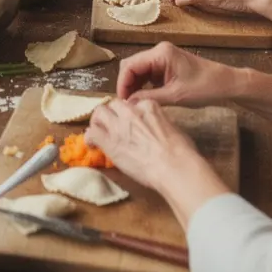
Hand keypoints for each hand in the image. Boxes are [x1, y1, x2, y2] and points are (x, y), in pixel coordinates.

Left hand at [85, 98, 201, 190]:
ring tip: (100, 131)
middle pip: (114, 104)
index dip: (130, 113)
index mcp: (148, 106)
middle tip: (113, 124)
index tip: (131, 122)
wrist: (174, 167)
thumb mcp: (173, 128)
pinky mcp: (109, 141)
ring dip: (99, 121)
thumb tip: (157, 128)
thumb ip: (159, 122)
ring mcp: (118, 125)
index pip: (133, 103)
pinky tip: (92, 144)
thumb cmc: (181, 152)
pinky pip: (92, 133)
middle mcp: (130, 111)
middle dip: (112, 113)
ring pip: (100, 113)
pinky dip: (90, 138)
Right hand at [113, 41, 241, 106]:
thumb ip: (149, 98)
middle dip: (127, 85)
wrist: (227, 84)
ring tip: (134, 104)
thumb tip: (128, 104)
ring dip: (134, 86)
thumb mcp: (175, 96)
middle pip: (131, 66)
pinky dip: (143, 86)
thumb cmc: (205, 88)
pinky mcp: (166, 65)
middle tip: (127, 105)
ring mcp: (162, 57)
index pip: (130, 66)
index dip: (122, 84)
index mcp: (160, 54)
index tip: (122, 103)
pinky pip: (148, 74)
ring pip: (138, 70)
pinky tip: (145, 98)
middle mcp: (158, 51)